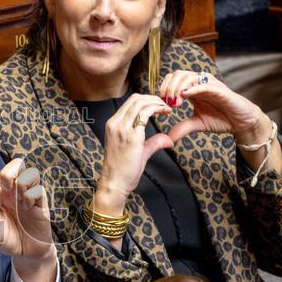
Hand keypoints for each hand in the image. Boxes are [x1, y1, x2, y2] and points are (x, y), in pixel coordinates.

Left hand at [0, 159, 57, 281]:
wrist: (30, 253)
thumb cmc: (12, 240)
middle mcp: (15, 192)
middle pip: (15, 164)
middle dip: (8, 172)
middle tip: (4, 188)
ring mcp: (29, 196)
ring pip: (30, 172)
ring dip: (22, 184)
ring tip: (20, 201)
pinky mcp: (42, 203)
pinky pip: (39, 189)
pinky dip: (31, 197)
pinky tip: (29, 209)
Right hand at [95, 94, 173, 215]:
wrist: (115, 183)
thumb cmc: (123, 170)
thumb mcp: (139, 152)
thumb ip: (153, 143)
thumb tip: (169, 140)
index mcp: (113, 125)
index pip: (130, 103)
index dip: (147, 100)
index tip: (159, 106)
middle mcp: (115, 124)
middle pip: (135, 99)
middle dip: (153, 98)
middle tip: (166, 105)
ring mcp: (121, 129)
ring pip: (140, 103)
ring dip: (156, 102)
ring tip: (167, 108)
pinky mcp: (131, 136)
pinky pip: (145, 113)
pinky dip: (157, 108)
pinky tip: (165, 112)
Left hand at [162, 71, 281, 174]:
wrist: (241, 123)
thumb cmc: (220, 119)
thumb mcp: (197, 124)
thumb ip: (183, 127)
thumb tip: (168, 138)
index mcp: (192, 88)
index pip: (173, 78)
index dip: (164, 87)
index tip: (161, 102)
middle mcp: (200, 83)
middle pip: (178, 74)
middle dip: (168, 87)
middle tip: (166, 101)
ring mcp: (210, 84)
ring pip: (189, 76)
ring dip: (178, 87)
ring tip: (175, 102)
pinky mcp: (220, 90)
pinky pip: (205, 84)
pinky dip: (194, 88)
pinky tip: (185, 95)